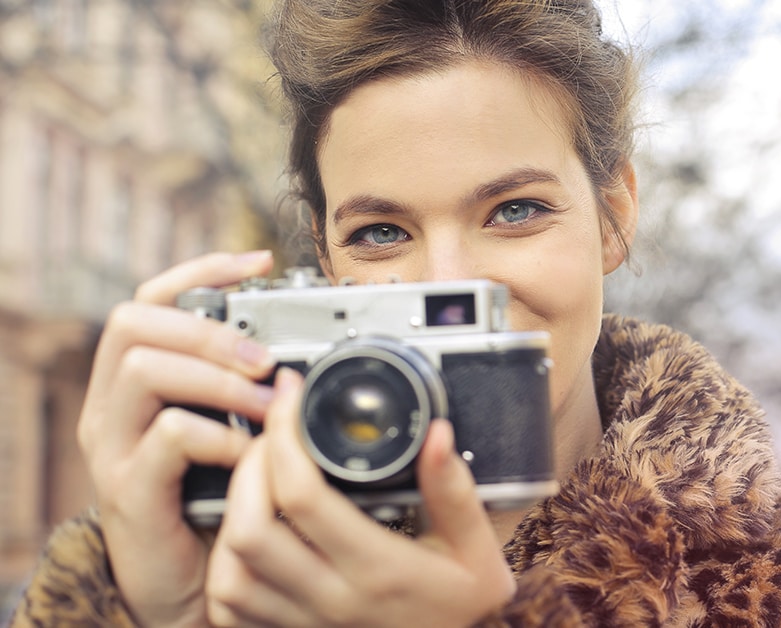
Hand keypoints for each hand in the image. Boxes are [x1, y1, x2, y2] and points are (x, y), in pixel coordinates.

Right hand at [78, 251, 277, 626]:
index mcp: (134, 381)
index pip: (149, 299)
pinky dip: (218, 436)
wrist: (184, 585)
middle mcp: (111, 406)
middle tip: (265, 357)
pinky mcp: (129, 490)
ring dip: (219, 379)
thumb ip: (241, 388)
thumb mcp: (226, 431)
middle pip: (135, 322)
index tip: (258, 262)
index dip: (200, 270)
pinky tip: (248, 453)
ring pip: (145, 370)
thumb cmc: (211, 502)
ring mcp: (113, 447)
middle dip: (209, 328)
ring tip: (268, 403)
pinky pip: (167, 436)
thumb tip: (295, 345)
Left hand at [206, 368, 516, 626]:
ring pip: (230, 571)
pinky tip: (249, 532)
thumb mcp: (478, 549)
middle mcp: (332, 600)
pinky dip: (227, 563)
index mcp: (378, 569)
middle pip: (249, 528)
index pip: (303, 497)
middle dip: (247, 466)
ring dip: (232, 515)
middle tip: (271, 432)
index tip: (293, 397)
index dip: (285, 436)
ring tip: (256, 476)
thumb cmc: (467, 610)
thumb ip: (455, 490)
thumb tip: (435, 433)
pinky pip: (230, 606)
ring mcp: (305, 624)